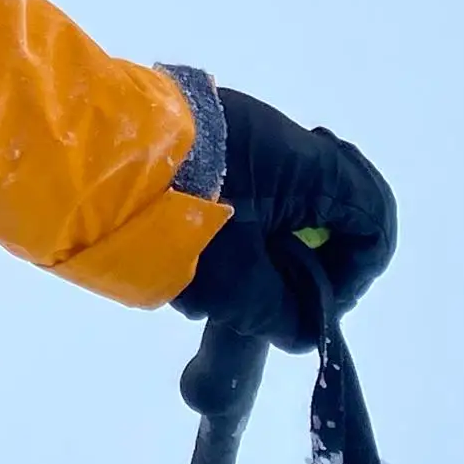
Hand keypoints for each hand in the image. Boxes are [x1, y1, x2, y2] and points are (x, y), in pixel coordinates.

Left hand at [174, 84, 396, 351]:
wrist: (92, 162)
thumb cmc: (178, 222)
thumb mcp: (237, 286)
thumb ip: (285, 314)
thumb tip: (305, 330)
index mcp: (307, 165)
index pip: (371, 214)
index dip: (357, 270)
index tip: (318, 305)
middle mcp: (283, 139)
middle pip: (333, 204)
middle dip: (315, 259)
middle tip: (285, 298)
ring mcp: (242, 133)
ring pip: (286, 198)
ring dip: (275, 246)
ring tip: (238, 284)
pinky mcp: (204, 138)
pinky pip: (248, 187)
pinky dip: (245, 226)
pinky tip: (210, 256)